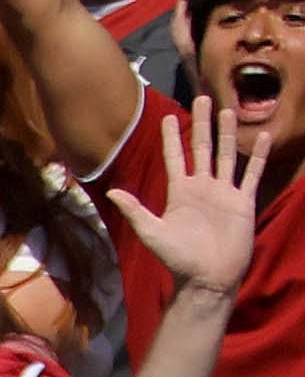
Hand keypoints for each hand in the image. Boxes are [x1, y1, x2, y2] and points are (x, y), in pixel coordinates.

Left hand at [109, 94, 269, 302]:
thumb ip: (136, 211)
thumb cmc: (178, 259)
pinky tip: (262, 137)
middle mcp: (202, 187)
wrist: (207, 278)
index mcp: (179, 192)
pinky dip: (258, 156)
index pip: (175, 157)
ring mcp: (224, 193)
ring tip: (228, 110)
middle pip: (202, 148)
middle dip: (201, 123)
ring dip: (227, 133)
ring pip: (227, 155)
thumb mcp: (153, 233)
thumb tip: (114, 192)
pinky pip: (251, 174)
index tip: (167, 117)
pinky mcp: (243, 201)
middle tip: (202, 98)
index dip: (172, 137)